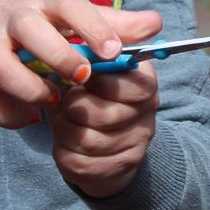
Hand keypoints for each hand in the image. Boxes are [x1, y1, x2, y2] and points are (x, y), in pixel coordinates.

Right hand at [0, 0, 162, 128]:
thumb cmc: (34, 14)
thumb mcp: (70, 12)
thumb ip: (113, 21)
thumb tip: (156, 24)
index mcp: (45, 2)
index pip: (70, 5)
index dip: (93, 27)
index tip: (114, 52)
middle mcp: (15, 18)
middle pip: (30, 31)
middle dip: (58, 57)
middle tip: (82, 78)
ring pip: (1, 67)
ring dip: (30, 90)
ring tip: (54, 102)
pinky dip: (8, 114)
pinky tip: (30, 117)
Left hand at [48, 60, 159, 197]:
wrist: (98, 136)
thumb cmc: (88, 91)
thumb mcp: (90, 65)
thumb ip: (91, 48)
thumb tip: (83, 39)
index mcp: (145, 83)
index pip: (133, 85)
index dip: (98, 82)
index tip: (78, 77)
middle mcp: (148, 115)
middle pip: (106, 115)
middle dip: (72, 107)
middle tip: (63, 101)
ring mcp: (136, 145)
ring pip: (88, 141)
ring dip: (64, 129)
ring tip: (62, 119)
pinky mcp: (117, 169)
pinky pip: (80, 162)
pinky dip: (63, 150)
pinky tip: (65, 141)